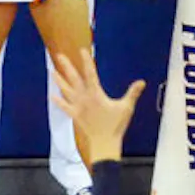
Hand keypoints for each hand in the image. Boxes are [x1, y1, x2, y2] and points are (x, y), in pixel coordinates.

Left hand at [51, 49, 144, 163]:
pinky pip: (64, 107)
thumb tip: (142, 82)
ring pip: (66, 90)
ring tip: (52, 71)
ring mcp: (78, 107)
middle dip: (67, 67)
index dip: (86, 61)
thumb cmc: (115, 126)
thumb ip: (133, 93)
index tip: (82, 50)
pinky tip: (52, 96)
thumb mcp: (126, 108)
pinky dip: (58, 101)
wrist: (104, 143)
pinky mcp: (75, 115)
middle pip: (74, 79)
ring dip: (59, 80)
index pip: (90, 74)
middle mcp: (84, 98)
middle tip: (59, 56)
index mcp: (96, 94)